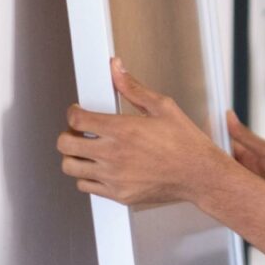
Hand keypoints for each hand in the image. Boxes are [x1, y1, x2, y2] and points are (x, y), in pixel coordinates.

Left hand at [57, 57, 233, 205]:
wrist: (199, 175)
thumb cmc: (186, 143)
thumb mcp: (163, 107)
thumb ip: (134, 88)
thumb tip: (117, 69)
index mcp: (123, 130)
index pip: (77, 120)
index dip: (73, 112)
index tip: (77, 112)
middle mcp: (114, 154)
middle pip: (65, 144)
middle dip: (68, 134)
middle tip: (80, 132)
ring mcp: (114, 177)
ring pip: (70, 167)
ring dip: (74, 156)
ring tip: (87, 150)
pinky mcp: (118, 194)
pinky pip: (85, 186)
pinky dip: (87, 176)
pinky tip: (100, 167)